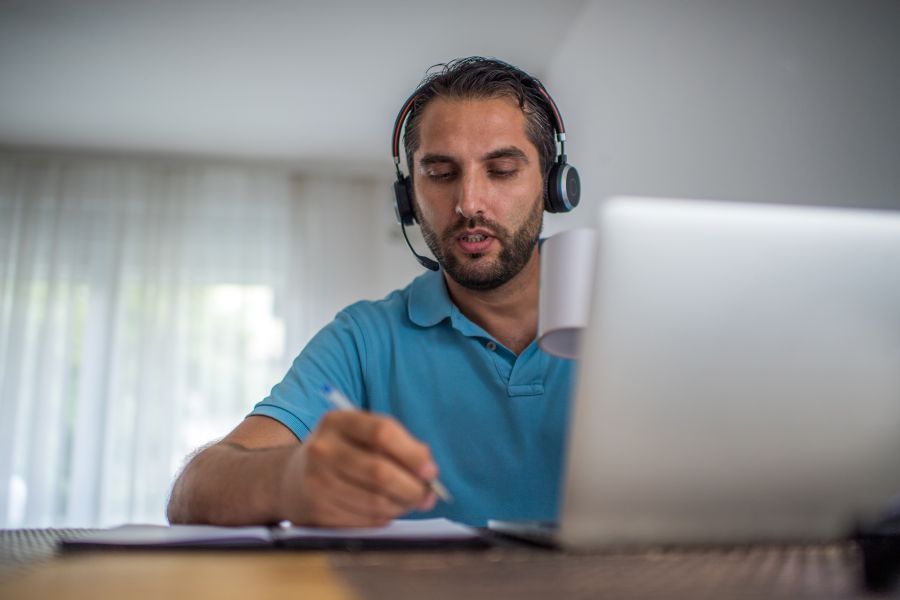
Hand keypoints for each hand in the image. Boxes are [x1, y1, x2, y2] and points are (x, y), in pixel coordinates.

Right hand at [278, 411, 437, 526]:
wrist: (290, 478)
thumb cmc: (341, 453)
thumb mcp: (359, 435)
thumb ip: (395, 443)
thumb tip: (428, 469)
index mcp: (337, 421)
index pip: (382, 432)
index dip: (412, 453)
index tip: (431, 471)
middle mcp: (323, 449)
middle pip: (380, 471)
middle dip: (412, 488)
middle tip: (428, 495)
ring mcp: (317, 481)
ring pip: (375, 501)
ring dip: (401, 506)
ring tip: (409, 502)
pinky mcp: (317, 510)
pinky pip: (364, 519)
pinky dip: (384, 518)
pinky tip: (386, 510)